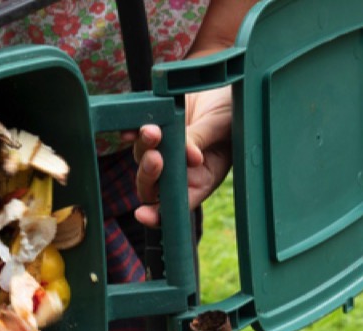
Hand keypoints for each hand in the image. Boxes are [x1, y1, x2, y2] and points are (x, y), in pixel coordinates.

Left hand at [132, 85, 233, 227]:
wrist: (223, 83)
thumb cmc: (233, 110)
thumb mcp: (223, 126)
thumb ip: (202, 140)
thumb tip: (188, 156)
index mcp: (202, 179)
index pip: (176, 205)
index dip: (158, 214)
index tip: (143, 214)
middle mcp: (180, 169)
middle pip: (153, 186)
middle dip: (150, 175)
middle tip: (156, 157)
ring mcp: (165, 149)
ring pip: (142, 159)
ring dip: (144, 148)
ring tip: (152, 130)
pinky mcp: (155, 128)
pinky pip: (135, 135)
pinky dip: (131, 133)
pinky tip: (130, 129)